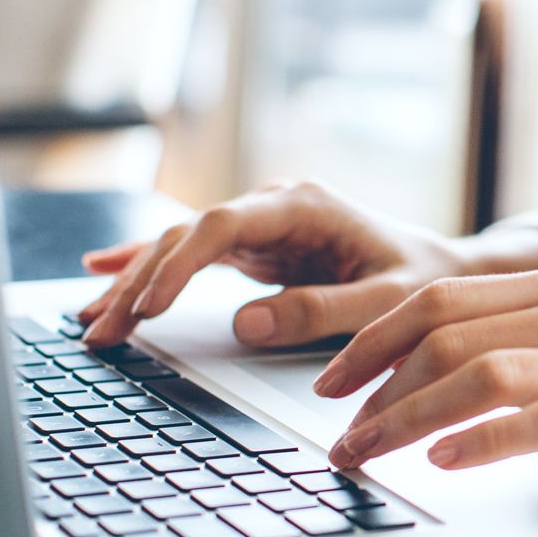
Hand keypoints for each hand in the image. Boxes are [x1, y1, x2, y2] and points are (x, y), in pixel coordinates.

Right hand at [78, 180, 537, 348]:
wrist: (447, 273)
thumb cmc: (425, 283)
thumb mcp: (386, 302)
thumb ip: (322, 312)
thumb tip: (244, 324)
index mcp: (306, 206)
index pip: (223, 225)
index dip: (178, 263)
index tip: (147, 305)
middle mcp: (276, 206)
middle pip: (188, 235)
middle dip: (139, 282)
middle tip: (100, 330)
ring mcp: (263, 225)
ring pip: (181, 246)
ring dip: (134, 282)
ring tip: (89, 322)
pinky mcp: (257, 248)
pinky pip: (192, 255)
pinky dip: (148, 266)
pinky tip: (100, 272)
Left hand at [317, 263, 537, 516]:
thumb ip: (525, 343)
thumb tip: (423, 374)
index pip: (442, 298)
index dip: (373, 339)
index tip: (330, 382)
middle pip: (449, 332)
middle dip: (375, 385)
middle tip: (338, 434)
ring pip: (484, 373)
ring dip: (410, 417)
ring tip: (370, 453)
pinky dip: (484, 440)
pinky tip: (447, 460)